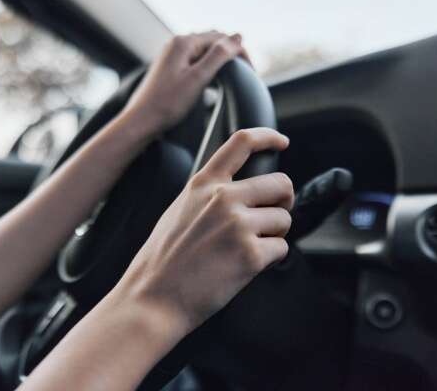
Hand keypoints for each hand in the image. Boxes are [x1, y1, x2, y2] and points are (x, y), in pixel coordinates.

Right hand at [114, 128, 293, 334]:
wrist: (153, 298)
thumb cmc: (162, 261)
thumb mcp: (178, 211)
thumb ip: (208, 196)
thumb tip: (241, 193)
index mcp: (203, 184)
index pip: (242, 143)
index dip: (268, 137)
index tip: (281, 142)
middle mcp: (223, 198)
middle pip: (280, 184)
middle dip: (283, 202)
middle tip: (273, 217)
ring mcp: (238, 225)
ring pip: (284, 219)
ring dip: (274, 235)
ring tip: (247, 249)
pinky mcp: (250, 254)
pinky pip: (282, 249)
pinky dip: (271, 259)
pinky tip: (247, 266)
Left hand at [123, 31, 250, 135]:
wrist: (142, 122)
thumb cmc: (167, 104)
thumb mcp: (198, 78)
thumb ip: (219, 56)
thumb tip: (238, 37)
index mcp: (183, 42)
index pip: (221, 38)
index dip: (239, 52)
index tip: (252, 71)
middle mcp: (176, 44)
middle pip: (213, 42)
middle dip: (231, 54)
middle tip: (246, 73)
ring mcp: (172, 56)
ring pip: (204, 51)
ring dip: (220, 61)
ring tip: (234, 76)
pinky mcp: (170, 69)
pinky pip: (194, 61)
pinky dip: (208, 67)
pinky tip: (214, 80)